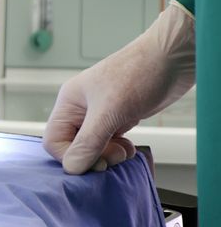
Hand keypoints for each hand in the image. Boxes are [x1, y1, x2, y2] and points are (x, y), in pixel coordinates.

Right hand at [43, 2, 195, 173]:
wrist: (172, 58)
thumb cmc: (138, 74)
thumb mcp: (109, 112)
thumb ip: (88, 142)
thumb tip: (72, 168)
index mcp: (69, 102)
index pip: (54, 141)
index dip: (71, 156)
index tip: (95, 162)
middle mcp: (81, 109)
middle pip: (73, 146)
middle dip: (93, 156)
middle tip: (114, 155)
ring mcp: (101, 114)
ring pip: (93, 146)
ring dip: (108, 154)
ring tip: (124, 149)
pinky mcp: (119, 117)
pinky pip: (109, 142)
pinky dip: (118, 149)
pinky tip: (130, 145)